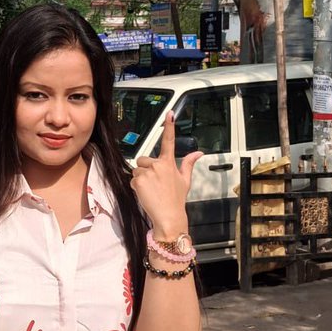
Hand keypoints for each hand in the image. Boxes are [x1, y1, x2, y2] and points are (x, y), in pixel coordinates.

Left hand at [131, 112, 200, 235]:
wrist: (169, 216)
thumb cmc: (176, 200)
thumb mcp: (185, 180)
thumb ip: (189, 163)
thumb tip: (198, 152)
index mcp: (169, 163)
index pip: (169, 141)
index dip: (169, 127)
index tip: (170, 114)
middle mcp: (158, 165)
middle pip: (143, 160)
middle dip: (146, 169)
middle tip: (154, 183)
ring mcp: (148, 172)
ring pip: (137, 170)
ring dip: (140, 179)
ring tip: (151, 190)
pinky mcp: (138, 180)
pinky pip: (133, 180)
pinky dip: (136, 187)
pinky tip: (145, 194)